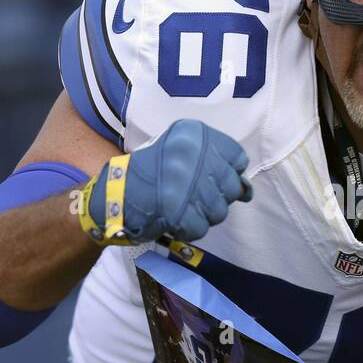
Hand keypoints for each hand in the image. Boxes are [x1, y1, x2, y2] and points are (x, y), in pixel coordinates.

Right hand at [84, 119, 250, 243]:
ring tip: (182, 206)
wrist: (115, 194)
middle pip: (231, 187)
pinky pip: (201, 227)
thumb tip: (247, 191)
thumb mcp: (183, 154)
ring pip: (219, 210)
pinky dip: (189, 228)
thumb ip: (218, 165)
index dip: (227, 172)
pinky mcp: (177, 211)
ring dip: (203, 214)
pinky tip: (174, 218)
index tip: (211, 177)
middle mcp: (192, 155)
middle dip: (216, 197)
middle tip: (193, 195)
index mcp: (194, 135)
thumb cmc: (153, 172)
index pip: (237, 157)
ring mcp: (185, 184)